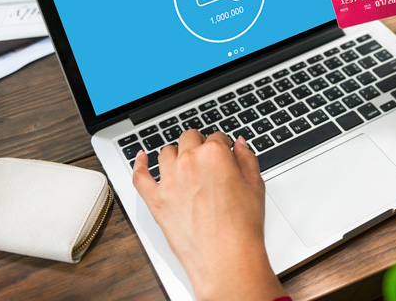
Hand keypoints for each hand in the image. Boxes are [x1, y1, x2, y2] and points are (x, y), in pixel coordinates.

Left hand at [133, 131, 285, 300]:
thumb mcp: (256, 186)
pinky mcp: (156, 200)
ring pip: (167, 152)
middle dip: (199, 143)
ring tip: (183, 162)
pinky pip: (140, 176)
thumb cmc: (242, 227)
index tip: (225, 152)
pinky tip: (142, 158)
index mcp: (215, 154)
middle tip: (205, 155)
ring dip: (176, 153)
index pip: (217, 137)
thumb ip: (247, 159)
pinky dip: (139, 164)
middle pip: (189, 138)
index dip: (223, 145)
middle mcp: (189, 162)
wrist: (226, 258)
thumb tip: (239, 145)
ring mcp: (169, 180)